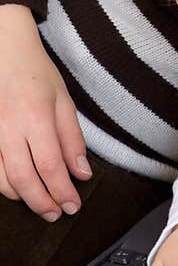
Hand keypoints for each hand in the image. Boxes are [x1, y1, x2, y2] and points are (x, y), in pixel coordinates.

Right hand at [0, 3, 91, 218]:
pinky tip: (18, 187)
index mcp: (35, 117)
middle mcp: (8, 129)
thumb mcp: (63, 101)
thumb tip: (82, 173)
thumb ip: (72, 139)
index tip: (73, 205)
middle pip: (24, 179)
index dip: (62, 191)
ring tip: (42, 203)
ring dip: (22, 197)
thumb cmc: (36, 74)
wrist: (3, 52)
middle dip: (42, 203)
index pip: (50, 166)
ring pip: (1, 180)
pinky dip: (3, 185)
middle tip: (57, 214)